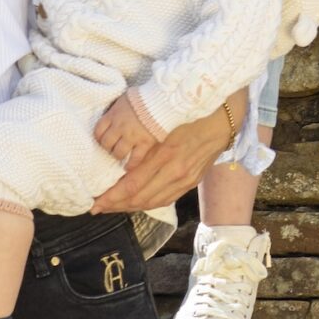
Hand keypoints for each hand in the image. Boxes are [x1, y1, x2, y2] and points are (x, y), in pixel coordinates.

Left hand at [91, 105, 237, 214]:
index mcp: (166, 156)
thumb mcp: (163, 122)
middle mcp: (176, 172)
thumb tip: (122, 160)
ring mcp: (186, 179)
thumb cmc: (190, 111)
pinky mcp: (193, 180)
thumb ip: (145, 143)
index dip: (112, 197)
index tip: (94, 202)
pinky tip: (138, 202)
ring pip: (153, 202)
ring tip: (113, 207)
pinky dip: (149, 203)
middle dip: (116, 205)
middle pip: (140, 199)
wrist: (225, 115)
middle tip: (96, 207)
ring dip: (130, 207)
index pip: (132, 186)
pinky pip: (167, 199)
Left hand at [92, 94, 158, 169]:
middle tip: (112, 147)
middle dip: (108, 147)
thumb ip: (117, 109)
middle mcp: (120, 127)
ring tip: (120, 155)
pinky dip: (131, 164)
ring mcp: (132, 136)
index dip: (99, 137)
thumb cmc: (143, 96)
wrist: (161, 99)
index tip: (103, 139)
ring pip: (118, 153)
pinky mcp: (145, 143)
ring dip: (118, 155)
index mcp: (114, 115)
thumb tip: (113, 113)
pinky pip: (135, 158)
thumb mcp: (125, 99)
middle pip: (106, 143)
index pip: (98, 131)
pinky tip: (128, 166)